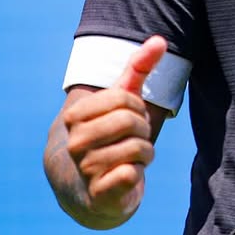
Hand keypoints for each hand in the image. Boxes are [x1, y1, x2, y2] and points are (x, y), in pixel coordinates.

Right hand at [61, 35, 166, 224]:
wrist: (94, 186)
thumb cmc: (112, 135)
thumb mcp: (123, 99)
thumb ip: (139, 68)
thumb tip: (160, 39)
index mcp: (75, 116)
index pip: (125, 98)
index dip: (136, 108)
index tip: (128, 118)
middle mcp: (74, 143)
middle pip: (131, 121)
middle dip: (142, 129)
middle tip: (133, 138)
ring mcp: (84, 170)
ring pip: (137, 147)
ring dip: (144, 152)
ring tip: (131, 157)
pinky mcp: (98, 195)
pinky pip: (130, 174)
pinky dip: (137, 172)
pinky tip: (127, 175)